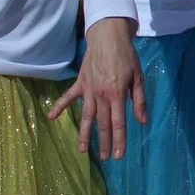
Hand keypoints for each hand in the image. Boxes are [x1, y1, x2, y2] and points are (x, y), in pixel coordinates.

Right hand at [49, 18, 147, 158]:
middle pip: (103, 123)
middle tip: (104, 157)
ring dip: (84, 133)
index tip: (118, 155)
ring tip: (82, 150)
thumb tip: (142, 121)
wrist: (108, 36)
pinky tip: (51, 117)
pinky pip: (68, 97)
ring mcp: (89, 90)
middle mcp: (101, 95)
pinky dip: (59, 106)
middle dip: (104, 142)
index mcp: (117, 94)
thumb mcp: (138, 77)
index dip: (119, 140)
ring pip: (86, 116)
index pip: (118, 122)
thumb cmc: (127, 56)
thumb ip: (139, 100)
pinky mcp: (80, 83)